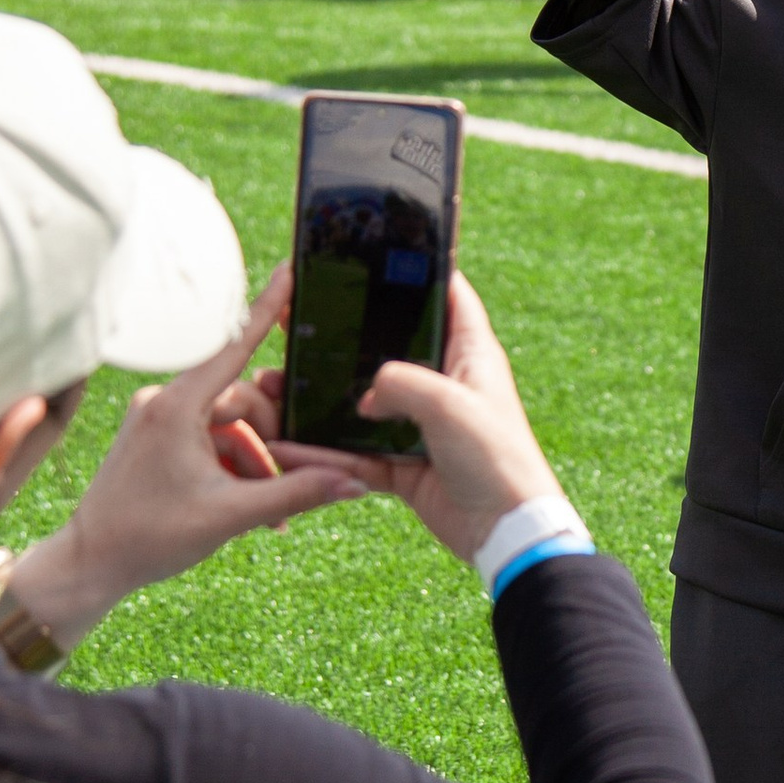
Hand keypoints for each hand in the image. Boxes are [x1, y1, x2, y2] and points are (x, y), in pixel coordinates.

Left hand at [6, 267, 366, 649]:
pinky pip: (210, 438)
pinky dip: (234, 467)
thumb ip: (297, 493)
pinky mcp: (156, 437)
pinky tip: (252, 507)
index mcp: (175, 407)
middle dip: (272, 442)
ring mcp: (157, 418)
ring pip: (231, 424)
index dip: (268, 308)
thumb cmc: (149, 538)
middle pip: (243, 400)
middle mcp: (163, 402)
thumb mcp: (232, 516)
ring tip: (272, 513)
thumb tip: (355, 481)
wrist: (91, 564)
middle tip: (286, 484)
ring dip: (257, 463)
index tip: (291, 270)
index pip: (234, 347)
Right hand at [267, 272, 560, 573]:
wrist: (506, 532)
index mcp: (468, 354)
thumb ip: (402, 381)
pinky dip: (325, 453)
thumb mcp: (450, 404)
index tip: (377, 249)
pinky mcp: (403, 464)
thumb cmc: (498, 458)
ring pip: (361, 404)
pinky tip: (290, 447)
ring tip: (277, 387)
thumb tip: (364, 395)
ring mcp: (420, 425)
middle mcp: (444, 384)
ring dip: (322, 401)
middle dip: (344, 337)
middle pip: (387, 348)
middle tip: (298, 318)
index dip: (417, 268)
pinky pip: (354, 453)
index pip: (446, 293)